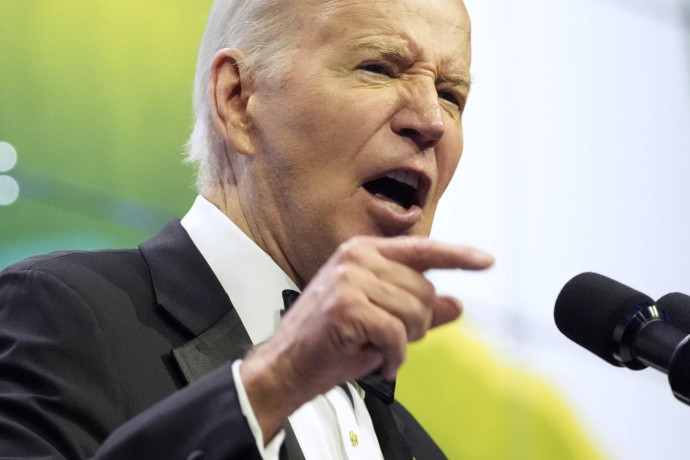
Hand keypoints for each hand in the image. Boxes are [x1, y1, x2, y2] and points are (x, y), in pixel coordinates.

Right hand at [240, 236, 493, 441]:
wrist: (287, 364)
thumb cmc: (330, 340)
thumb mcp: (381, 320)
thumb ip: (418, 308)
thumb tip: (457, 305)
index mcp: (364, 253)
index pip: (422, 249)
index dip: (458, 256)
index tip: (486, 260)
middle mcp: (357, 258)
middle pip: (425, 290)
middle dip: (417, 324)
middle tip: (390, 338)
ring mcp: (350, 279)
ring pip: (414, 313)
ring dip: (405, 342)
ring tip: (380, 347)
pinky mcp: (347, 306)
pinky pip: (397, 335)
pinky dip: (395, 357)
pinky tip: (380, 361)